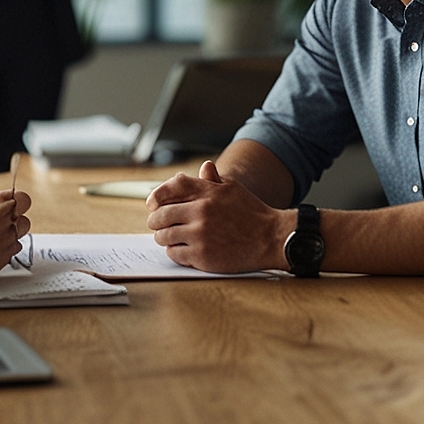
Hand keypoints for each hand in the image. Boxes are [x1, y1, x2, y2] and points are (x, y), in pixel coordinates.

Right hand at [0, 190, 27, 280]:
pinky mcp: (7, 257)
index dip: (7, 204)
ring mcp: (9, 243)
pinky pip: (14, 248)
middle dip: (12, 218)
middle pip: (20, 218)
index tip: (2, 206)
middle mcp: (7, 228)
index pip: (13, 203)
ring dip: (11, 232)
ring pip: (19, 234)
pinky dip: (8, 246)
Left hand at [146, 160, 290, 273]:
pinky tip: (181, 249)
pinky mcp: (201, 256)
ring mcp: (200, 235)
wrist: (270, 238)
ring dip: (163, 237)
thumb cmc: (251, 213)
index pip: (171, 187)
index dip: (157, 195)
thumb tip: (204, 167)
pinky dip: (174, 251)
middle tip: (158, 224)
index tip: (152, 203)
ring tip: (169, 237)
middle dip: (156, 221)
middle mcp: (201, 212)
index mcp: (208, 192)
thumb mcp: (234, 189)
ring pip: (163, 236)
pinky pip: (173, 253)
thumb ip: (214, 180)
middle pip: (160, 215)